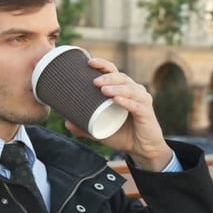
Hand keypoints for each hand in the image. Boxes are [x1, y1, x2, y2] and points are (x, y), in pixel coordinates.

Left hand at [65, 57, 172, 171]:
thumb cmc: (123, 134)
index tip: (89, 62)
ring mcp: (142, 101)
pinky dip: (126, 101)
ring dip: (116, 87)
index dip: (103, 65)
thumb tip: (66, 122)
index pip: (113, 72)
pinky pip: (136, 105)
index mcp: (123, 89)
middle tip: (94, 81)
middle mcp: (134, 91)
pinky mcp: (146, 113)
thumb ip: (84, 126)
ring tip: (104, 90)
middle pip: (121, 77)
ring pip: (129, 89)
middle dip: (108, 76)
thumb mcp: (100, 130)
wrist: (141, 149)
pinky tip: (117, 100)